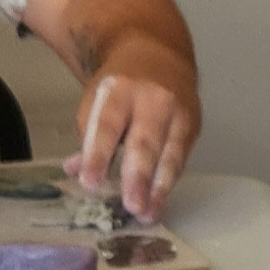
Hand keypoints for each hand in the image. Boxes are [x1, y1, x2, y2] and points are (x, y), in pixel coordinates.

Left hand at [65, 65, 199, 217]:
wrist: (159, 56)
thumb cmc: (121, 86)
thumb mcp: (97, 100)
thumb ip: (89, 136)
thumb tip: (75, 170)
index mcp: (120, 90)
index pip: (108, 125)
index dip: (98, 154)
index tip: (90, 182)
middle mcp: (154, 100)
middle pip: (146, 142)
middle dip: (138, 176)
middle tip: (131, 206)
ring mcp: (179, 113)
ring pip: (170, 154)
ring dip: (159, 187)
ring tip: (148, 213)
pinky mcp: (194, 126)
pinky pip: (181, 158)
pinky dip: (169, 182)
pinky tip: (159, 201)